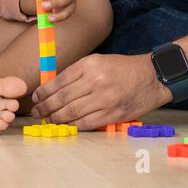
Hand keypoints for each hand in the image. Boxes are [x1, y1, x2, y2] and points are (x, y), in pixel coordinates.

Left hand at [30, 53, 171, 129]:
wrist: (151, 77)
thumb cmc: (123, 68)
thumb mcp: (99, 61)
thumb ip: (78, 73)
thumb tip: (54, 87)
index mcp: (90, 65)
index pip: (60, 80)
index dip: (44, 92)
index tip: (36, 98)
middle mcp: (96, 81)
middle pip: (63, 98)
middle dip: (46, 107)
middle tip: (37, 113)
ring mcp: (105, 99)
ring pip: (72, 112)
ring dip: (56, 118)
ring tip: (48, 120)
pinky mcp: (113, 114)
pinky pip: (87, 123)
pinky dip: (73, 126)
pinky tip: (65, 126)